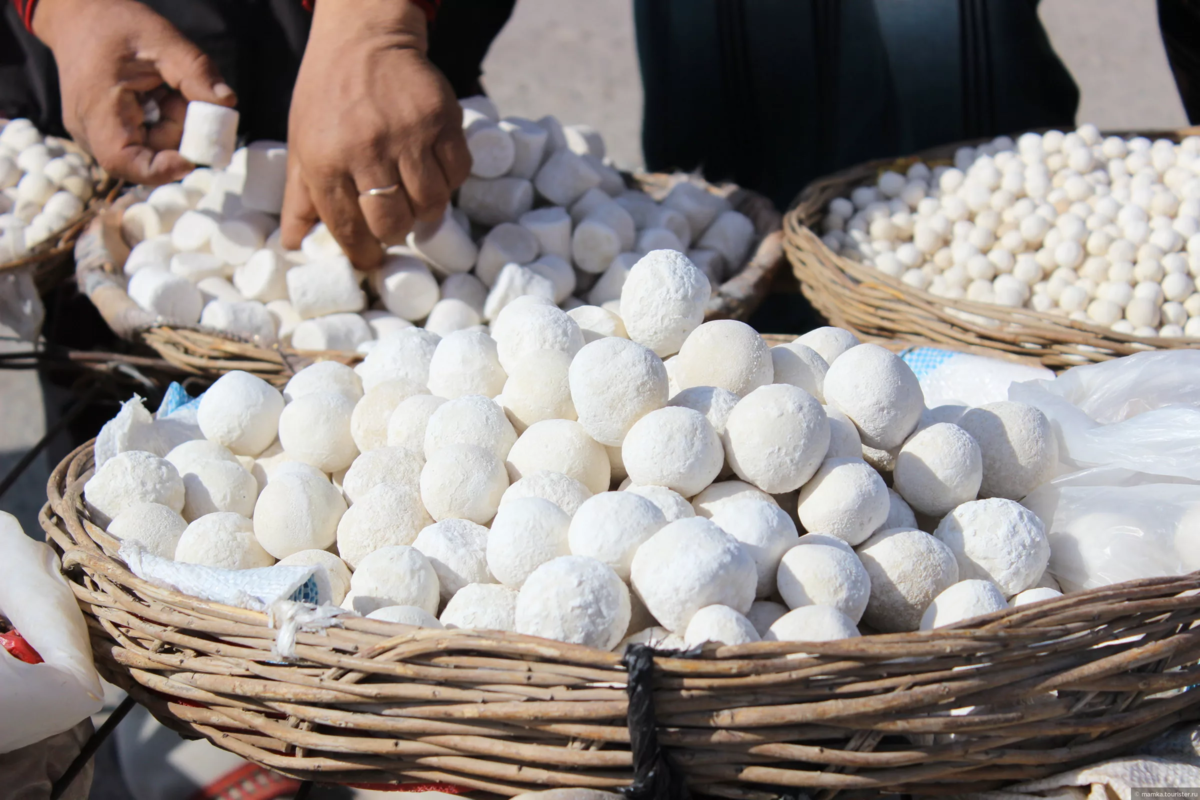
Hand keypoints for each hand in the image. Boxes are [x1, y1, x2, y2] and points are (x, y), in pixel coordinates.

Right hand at [32, 0, 235, 184]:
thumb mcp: (161, 39)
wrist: (79, 17)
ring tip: (164, 89)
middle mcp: (90, 131)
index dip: (160, 170)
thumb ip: (195, 72)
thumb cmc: (115, 26)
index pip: (123, 161)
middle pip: (147, 156)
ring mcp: (95, 135)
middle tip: (178, 95)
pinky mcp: (105, 133)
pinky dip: (161, 123)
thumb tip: (227, 102)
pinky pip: (144, 140)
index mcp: (96, 109)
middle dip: (176, 133)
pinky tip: (156, 96)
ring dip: (171, 126)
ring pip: (150, 150)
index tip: (191, 160)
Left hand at [280, 0, 470, 269]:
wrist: (363, 39)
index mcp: (325, 161)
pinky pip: (457, 173)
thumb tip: (291, 243)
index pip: (348, 229)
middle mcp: (366, 150)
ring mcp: (407, 135)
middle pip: (393, 223)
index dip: (363, 254)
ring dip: (426, 211)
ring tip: (416, 199)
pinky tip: (435, 173)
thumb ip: (299, 198)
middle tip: (395, 222)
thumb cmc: (327, 96)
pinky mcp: (441, 120)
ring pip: (430, 204)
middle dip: (395, 233)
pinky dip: (450, 182)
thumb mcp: (302, 143)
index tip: (370, 258)